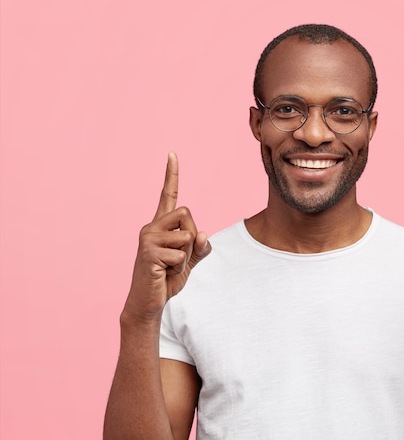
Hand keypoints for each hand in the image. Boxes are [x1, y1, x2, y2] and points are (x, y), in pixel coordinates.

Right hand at [123, 152, 211, 321]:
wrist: (149, 303)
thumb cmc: (168, 279)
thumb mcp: (190, 260)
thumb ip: (200, 246)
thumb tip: (202, 234)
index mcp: (161, 225)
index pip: (168, 195)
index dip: (172, 175)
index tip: (172, 154)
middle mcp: (151, 226)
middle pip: (187, 213)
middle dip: (192, 236)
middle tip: (178, 257)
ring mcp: (148, 238)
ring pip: (187, 235)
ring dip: (186, 256)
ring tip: (169, 267)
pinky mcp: (148, 252)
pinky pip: (180, 255)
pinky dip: (180, 268)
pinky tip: (164, 274)